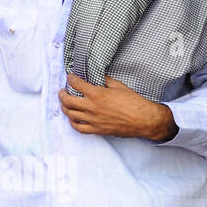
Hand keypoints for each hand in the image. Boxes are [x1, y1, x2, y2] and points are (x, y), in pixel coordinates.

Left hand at [59, 73, 178, 141]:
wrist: (145, 120)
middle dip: (62, 94)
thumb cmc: (134, 102)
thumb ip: (105, 80)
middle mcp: (92, 107)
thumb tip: (98, 76)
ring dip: (65, 107)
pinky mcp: (97, 130)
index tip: (70, 77)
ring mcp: (93, 120)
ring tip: (65, 103)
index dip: (71, 79)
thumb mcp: (119, 86)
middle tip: (62, 91)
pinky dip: (73, 123)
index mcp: (97, 94)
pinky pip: (79, 128)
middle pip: (68, 100)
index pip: (76, 84)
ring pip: (71, 114)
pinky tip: (72, 119)